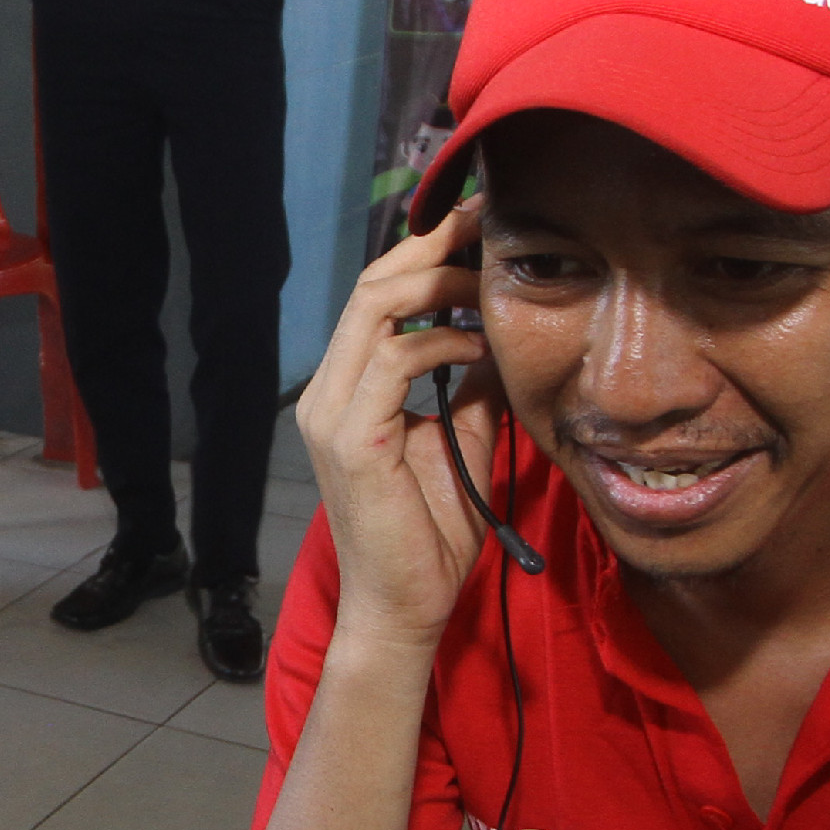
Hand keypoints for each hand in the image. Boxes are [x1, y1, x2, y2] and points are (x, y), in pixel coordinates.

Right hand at [295, 201, 506, 651]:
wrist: (405, 608)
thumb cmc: (430, 534)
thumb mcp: (462, 439)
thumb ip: (470, 385)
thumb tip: (500, 331)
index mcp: (348, 388)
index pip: (378, 296)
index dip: (426, 251)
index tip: (480, 224)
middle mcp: (329, 391)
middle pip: (373, 285)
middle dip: (434, 245)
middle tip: (490, 221)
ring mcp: (331, 413)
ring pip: (376, 308)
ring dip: (442, 284)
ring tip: (491, 281)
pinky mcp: (350, 438)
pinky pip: (394, 359)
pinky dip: (443, 341)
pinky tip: (483, 345)